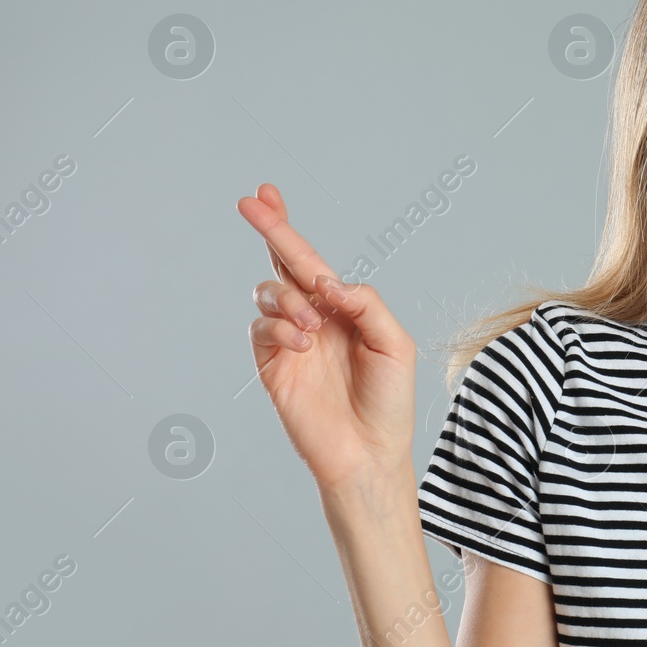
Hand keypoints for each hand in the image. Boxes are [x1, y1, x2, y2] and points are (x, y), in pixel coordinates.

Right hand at [238, 183, 416, 492]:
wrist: (370, 453)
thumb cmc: (389, 402)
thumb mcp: (394, 344)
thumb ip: (366, 304)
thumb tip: (328, 282)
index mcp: (345, 309)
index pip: (313, 262)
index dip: (289, 228)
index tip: (267, 193)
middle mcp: (315, 318)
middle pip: (284, 265)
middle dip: (271, 232)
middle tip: (251, 204)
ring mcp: (290, 341)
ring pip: (271, 293)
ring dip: (289, 298)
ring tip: (312, 326)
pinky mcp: (272, 366)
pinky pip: (260, 329)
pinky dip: (278, 328)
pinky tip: (301, 343)